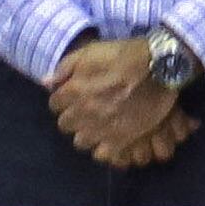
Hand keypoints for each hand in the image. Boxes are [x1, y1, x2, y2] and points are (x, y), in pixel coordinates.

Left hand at [47, 36, 189, 171]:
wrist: (158, 65)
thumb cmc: (124, 55)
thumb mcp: (90, 51)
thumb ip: (65, 67)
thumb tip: (46, 83)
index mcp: (73, 91)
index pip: (54, 104)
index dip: (64, 99)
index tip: (72, 96)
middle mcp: (83, 113)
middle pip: (66, 125)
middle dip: (73, 117)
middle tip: (85, 110)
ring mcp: (101, 128)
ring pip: (81, 141)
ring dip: (87, 132)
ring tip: (98, 125)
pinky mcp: (121, 139)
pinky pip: (103, 153)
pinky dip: (104, 147)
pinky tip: (110, 137)